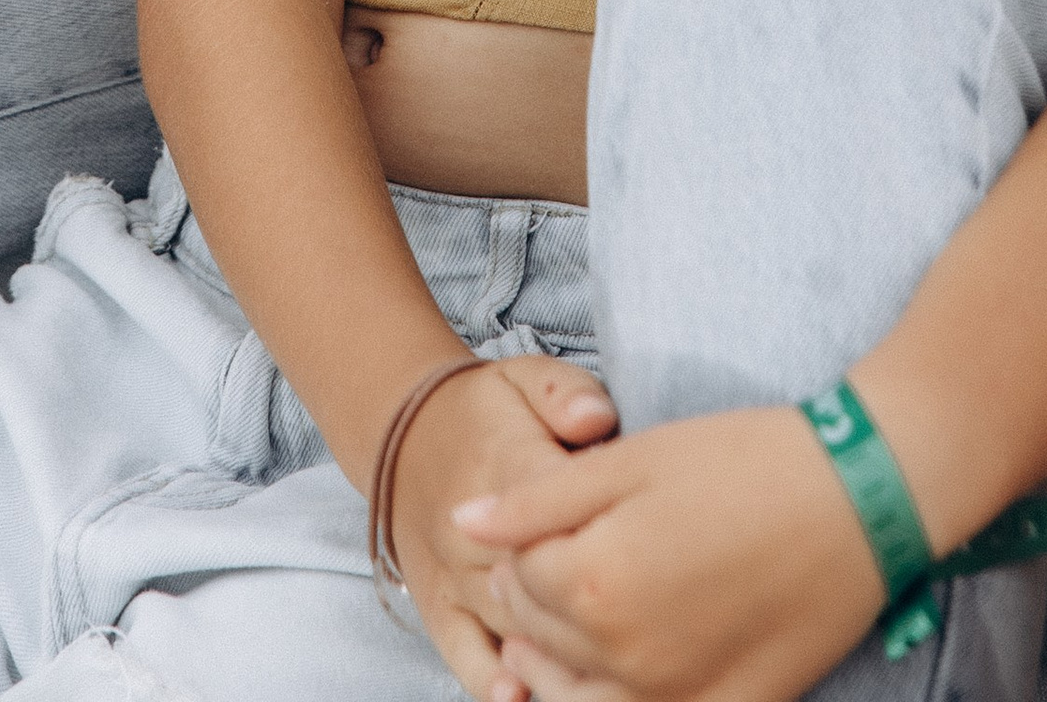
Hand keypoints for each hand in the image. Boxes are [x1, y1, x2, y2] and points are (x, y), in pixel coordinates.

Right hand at [389, 359, 620, 699]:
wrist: (401, 434)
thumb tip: (597, 421)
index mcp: (504, 464)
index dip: (603, 524)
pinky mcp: (438, 607)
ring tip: (602, 666)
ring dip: (553, 647)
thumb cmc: (484, 410)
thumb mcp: (524, 376)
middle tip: (637, 610)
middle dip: (586, 594)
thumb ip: (564, 393)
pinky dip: (491, 679)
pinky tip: (521, 695)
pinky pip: (463, 652)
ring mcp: (453, 574)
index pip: (558, 505)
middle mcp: (474, 529)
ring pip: (506, 620)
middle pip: (536, 574)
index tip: (646, 536)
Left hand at [453, 403, 878, 701]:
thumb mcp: (632, 461)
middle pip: (541, 642)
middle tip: (549, 566)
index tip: (531, 529)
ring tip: (575, 620)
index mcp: (595, 582)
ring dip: (560, 669)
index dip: (515, 551)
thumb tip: (462, 523)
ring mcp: (677, 696)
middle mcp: (625, 656)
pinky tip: (622, 673)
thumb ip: (538, 502)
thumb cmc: (747, 461)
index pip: (515, 581)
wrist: (862, 497)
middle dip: (530, 606)